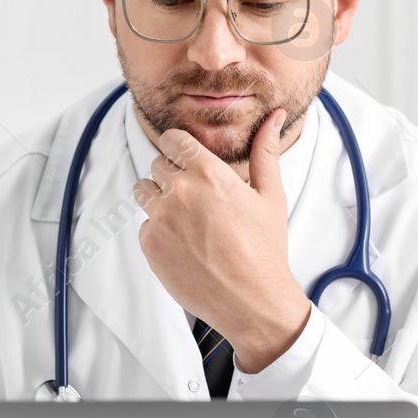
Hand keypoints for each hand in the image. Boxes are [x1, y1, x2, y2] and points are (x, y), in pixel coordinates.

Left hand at [133, 109, 311, 373]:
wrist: (252, 301)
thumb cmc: (265, 249)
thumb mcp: (270, 196)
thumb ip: (265, 151)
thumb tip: (274, 116)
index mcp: (208, 173)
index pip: (172, 140)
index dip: (177, 147)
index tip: (183, 157)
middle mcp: (179, 191)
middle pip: (157, 165)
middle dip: (172, 175)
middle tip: (195, 198)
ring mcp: (160, 219)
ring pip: (143, 191)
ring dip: (159, 199)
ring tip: (186, 219)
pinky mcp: (150, 245)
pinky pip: (144, 225)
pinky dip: (159, 231)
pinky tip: (185, 245)